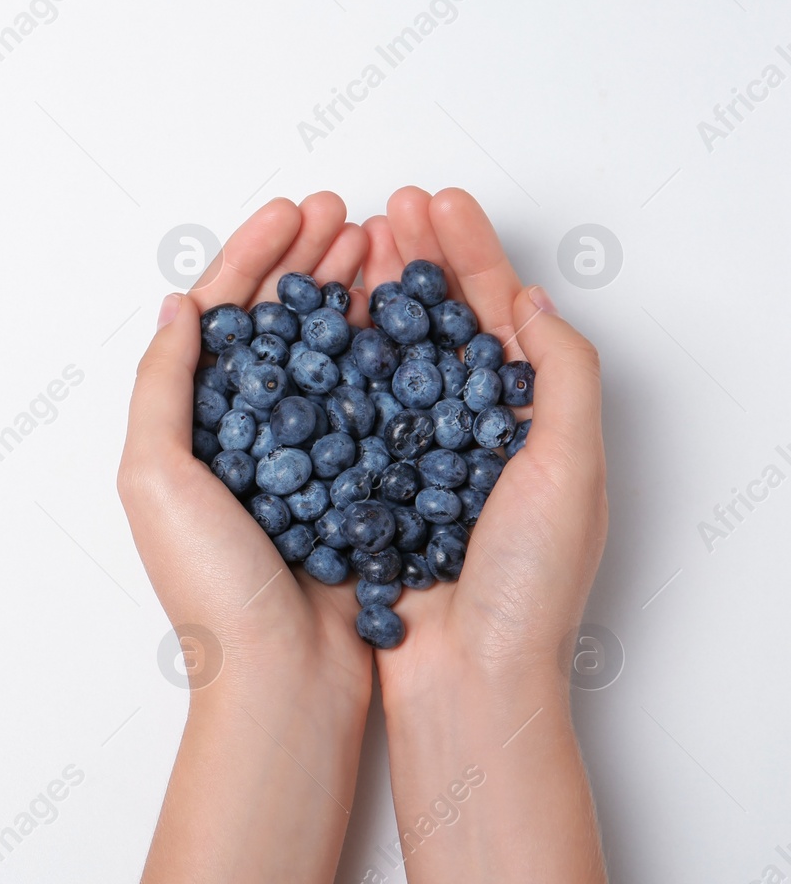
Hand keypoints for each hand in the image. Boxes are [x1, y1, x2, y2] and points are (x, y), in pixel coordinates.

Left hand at [117, 193, 372, 706]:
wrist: (285, 678)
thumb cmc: (213, 588)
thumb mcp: (157, 477)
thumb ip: (161, 387)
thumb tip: (177, 306)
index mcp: (184, 429)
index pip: (216, 318)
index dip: (252, 257)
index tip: (294, 210)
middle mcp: (237, 437)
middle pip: (273, 325)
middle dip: (306, 262)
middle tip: (346, 213)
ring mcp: (295, 459)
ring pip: (322, 353)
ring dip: (346, 295)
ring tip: (379, 246)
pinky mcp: (345, 484)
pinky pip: (363, 403)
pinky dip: (380, 355)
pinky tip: (405, 319)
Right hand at [360, 187, 607, 697]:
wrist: (468, 681)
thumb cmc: (530, 586)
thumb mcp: (569, 466)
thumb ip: (560, 373)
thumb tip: (529, 299)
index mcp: (531, 421)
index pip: (499, 314)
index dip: (468, 253)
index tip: (436, 202)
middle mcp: (471, 434)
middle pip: (440, 324)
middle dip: (414, 261)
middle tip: (383, 208)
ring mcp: (414, 459)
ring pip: (389, 359)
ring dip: (371, 300)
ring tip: (346, 249)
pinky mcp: (366, 489)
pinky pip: (346, 414)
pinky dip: (333, 366)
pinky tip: (314, 330)